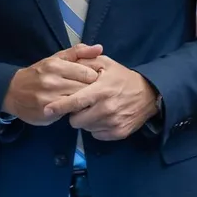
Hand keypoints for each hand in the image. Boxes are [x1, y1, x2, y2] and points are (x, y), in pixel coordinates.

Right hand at [1, 43, 102, 125]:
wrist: (12, 91)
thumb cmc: (39, 73)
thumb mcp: (56, 58)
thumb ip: (78, 52)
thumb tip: (100, 48)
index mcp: (56, 65)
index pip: (88, 73)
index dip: (95, 78)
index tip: (95, 81)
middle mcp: (52, 80)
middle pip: (85, 88)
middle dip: (92, 91)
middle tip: (92, 92)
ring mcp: (49, 98)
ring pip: (79, 101)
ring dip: (84, 101)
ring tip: (84, 100)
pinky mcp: (47, 112)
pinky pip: (69, 112)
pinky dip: (74, 110)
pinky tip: (73, 108)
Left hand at [43, 56, 158, 140]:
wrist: (149, 94)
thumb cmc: (123, 78)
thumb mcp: (106, 63)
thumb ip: (86, 62)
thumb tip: (68, 62)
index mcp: (101, 91)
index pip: (75, 101)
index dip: (59, 106)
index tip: (47, 109)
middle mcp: (106, 109)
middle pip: (76, 120)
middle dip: (74, 113)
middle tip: (82, 105)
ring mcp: (113, 123)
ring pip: (86, 128)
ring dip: (86, 120)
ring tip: (94, 109)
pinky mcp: (118, 133)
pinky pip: (97, 135)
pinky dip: (96, 127)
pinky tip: (103, 117)